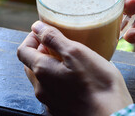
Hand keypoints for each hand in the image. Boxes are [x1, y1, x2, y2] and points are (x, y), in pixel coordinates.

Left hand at [17, 21, 132, 115]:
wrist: (111, 115)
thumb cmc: (97, 84)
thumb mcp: (76, 53)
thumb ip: (53, 38)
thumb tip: (37, 27)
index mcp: (41, 71)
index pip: (23, 51)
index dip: (32, 38)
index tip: (45, 31)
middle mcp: (41, 88)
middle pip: (31, 64)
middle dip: (41, 50)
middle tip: (59, 43)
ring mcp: (50, 101)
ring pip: (43, 78)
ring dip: (51, 65)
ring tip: (71, 59)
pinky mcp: (61, 109)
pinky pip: (54, 90)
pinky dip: (60, 79)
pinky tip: (77, 77)